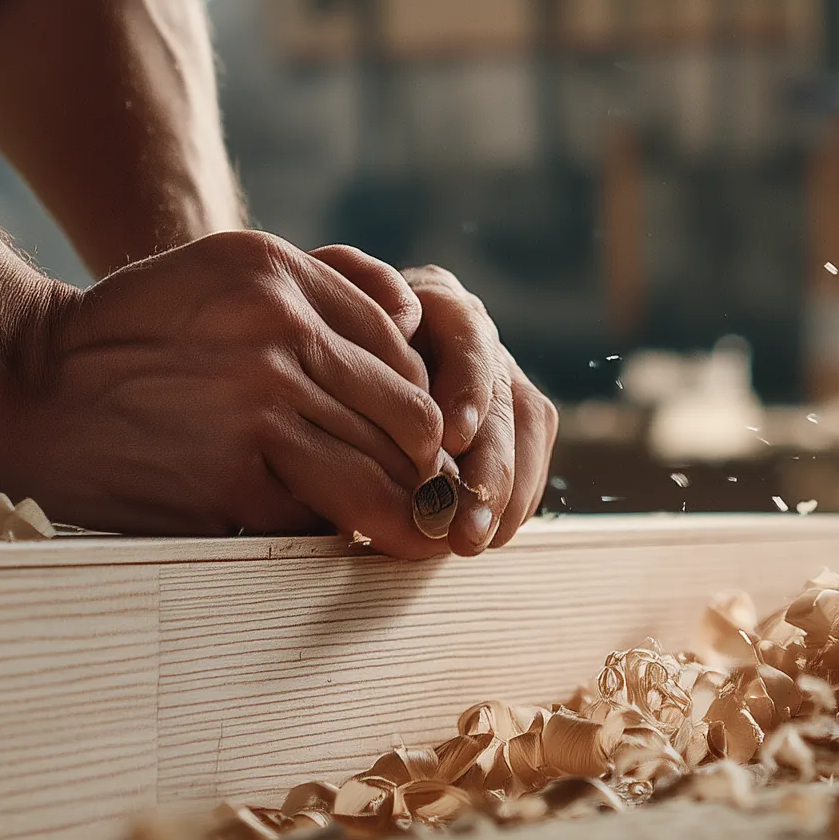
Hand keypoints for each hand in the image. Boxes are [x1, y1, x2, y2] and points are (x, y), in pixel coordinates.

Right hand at [0, 231, 452, 551]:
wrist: (25, 382)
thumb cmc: (133, 335)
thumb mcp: (224, 271)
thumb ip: (322, 290)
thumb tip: (416, 328)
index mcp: (282, 275)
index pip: (404, 351)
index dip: (426, 408)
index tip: (431, 446)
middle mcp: (282, 331)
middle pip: (410, 418)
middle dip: (431, 472)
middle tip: (444, 506)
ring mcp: (260, 405)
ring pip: (381, 474)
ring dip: (405, 515)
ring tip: (417, 538)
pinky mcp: (233, 478)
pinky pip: (319, 515)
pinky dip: (331, 532)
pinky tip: (330, 540)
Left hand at [313, 253, 555, 554]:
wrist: (318, 367)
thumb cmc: (309, 352)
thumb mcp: (317, 325)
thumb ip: (355, 321)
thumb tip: (402, 322)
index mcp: (435, 301)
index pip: (467, 335)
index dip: (467, 386)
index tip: (454, 435)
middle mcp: (476, 337)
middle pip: (502, 393)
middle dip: (489, 464)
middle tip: (463, 520)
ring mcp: (498, 379)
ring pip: (524, 427)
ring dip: (505, 490)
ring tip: (474, 539)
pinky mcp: (508, 422)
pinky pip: (529, 456)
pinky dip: (513, 498)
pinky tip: (489, 533)